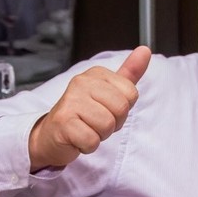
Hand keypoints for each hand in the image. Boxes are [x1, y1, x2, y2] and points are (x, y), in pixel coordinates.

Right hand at [28, 46, 150, 171]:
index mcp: (96, 74)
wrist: (51, 134)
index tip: (105, 110)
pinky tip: (77, 138)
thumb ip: (129, 73)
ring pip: (107, 126)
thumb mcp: (109, 91)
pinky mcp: (63, 121)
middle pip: (121, 109)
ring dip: (99, 135)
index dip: (122, 109)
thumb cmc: (83, 114)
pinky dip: (87, 146)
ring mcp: (71, 101)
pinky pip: (91, 140)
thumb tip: (145, 50)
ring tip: (86, 129)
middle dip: (112, 124)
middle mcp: (82, 82)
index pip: (131, 94)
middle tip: (95, 122)